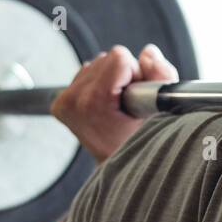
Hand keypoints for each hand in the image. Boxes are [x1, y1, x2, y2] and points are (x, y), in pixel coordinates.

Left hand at [51, 44, 178, 162]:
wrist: (117, 168)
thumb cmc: (141, 146)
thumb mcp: (161, 112)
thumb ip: (161, 76)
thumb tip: (147, 53)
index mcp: (91, 102)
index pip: (120, 58)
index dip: (137, 76)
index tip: (136, 101)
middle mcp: (71, 100)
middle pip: (108, 57)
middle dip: (125, 76)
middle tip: (128, 105)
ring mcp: (63, 101)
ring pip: (99, 63)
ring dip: (114, 79)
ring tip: (119, 107)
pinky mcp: (60, 101)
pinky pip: (89, 72)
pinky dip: (103, 83)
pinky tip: (108, 105)